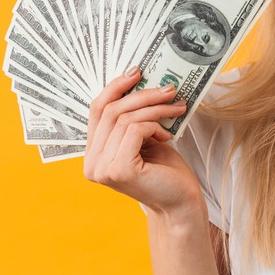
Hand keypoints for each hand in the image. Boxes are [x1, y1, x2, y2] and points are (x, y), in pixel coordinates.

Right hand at [83, 67, 205, 222]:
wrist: (182, 203)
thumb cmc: (166, 171)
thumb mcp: (145, 138)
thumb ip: (132, 118)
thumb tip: (139, 80)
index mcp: (93, 155)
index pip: (96, 111)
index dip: (115, 87)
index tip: (137, 72)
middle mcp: (92, 164)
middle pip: (111, 111)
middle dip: (143, 95)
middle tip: (169, 89)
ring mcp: (102, 169)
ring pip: (125, 119)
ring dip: (155, 109)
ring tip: (177, 109)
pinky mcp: (119, 170)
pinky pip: (134, 130)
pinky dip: (153, 126)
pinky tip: (167, 135)